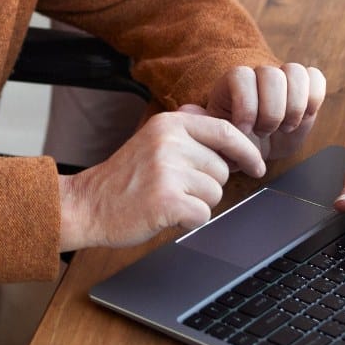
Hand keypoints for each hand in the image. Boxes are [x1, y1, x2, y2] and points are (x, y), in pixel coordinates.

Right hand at [58, 107, 265, 251]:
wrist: (87, 204)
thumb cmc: (123, 178)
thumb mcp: (152, 141)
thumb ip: (187, 133)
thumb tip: (231, 134)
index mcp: (168, 123)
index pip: (225, 131)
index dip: (246, 151)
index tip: (256, 165)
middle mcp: (169, 142)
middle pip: (221, 169)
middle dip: (207, 185)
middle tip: (175, 188)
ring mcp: (167, 171)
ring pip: (215, 194)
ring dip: (196, 204)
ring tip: (166, 199)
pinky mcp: (166, 200)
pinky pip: (202, 215)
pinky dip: (188, 221)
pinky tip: (165, 214)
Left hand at [204, 64, 325, 161]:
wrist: (257, 149)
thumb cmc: (234, 143)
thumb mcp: (215, 139)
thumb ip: (203, 124)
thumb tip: (187, 109)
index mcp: (233, 83)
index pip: (241, 76)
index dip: (246, 104)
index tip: (245, 130)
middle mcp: (258, 76)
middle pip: (270, 74)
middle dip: (271, 110)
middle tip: (266, 131)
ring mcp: (283, 79)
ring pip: (295, 72)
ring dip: (293, 106)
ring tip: (285, 127)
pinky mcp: (306, 88)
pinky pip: (315, 78)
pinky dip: (313, 99)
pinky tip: (302, 118)